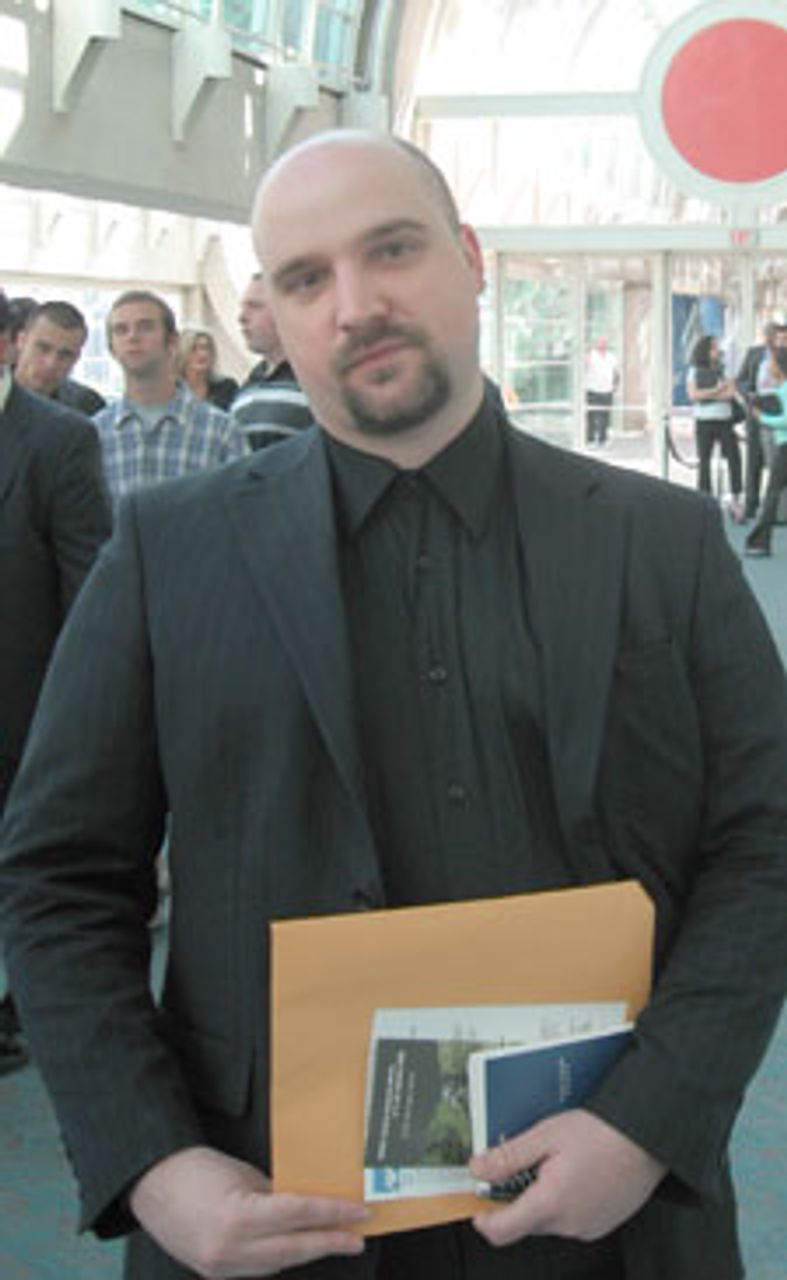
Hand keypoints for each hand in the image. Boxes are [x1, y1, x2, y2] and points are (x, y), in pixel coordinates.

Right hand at [129, 1145, 367, 1276]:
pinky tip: (298, 1247)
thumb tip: (305, 1204)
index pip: (299, 1215)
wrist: (150, 1184)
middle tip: (358, 1236)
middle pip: (294, 1249)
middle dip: (330, 1241)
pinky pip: (259, 1268)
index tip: (359, 1211)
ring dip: (309, 1251)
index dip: (333, 1214)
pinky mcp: (214, 1272)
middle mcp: (230, 1249)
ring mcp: (221, 1266)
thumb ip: (273, 1193)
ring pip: (279, 1264)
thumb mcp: (242, 1174)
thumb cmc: (193, 1169)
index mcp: (237, 1218)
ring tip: (335, 1240)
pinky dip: (282, 1258)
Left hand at [470, 1109, 664, 1247]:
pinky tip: (575, 1172)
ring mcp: (588, 1227)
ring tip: (555, 1162)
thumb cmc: (604, 1132)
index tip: (478, 1204)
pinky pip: (571, 1218)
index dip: (483, 1219)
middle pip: (525, 1223)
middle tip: (524, 1164)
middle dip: (516, 1198)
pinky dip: (565, 1200)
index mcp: (550, 1204)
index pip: (502, 1231)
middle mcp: (569, 1224)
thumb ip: (509, 1156)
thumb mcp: (546, 1135)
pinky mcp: (602, 1223)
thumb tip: (479, 1169)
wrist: (649, 1137)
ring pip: (549, 1220)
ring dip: (543, 1197)